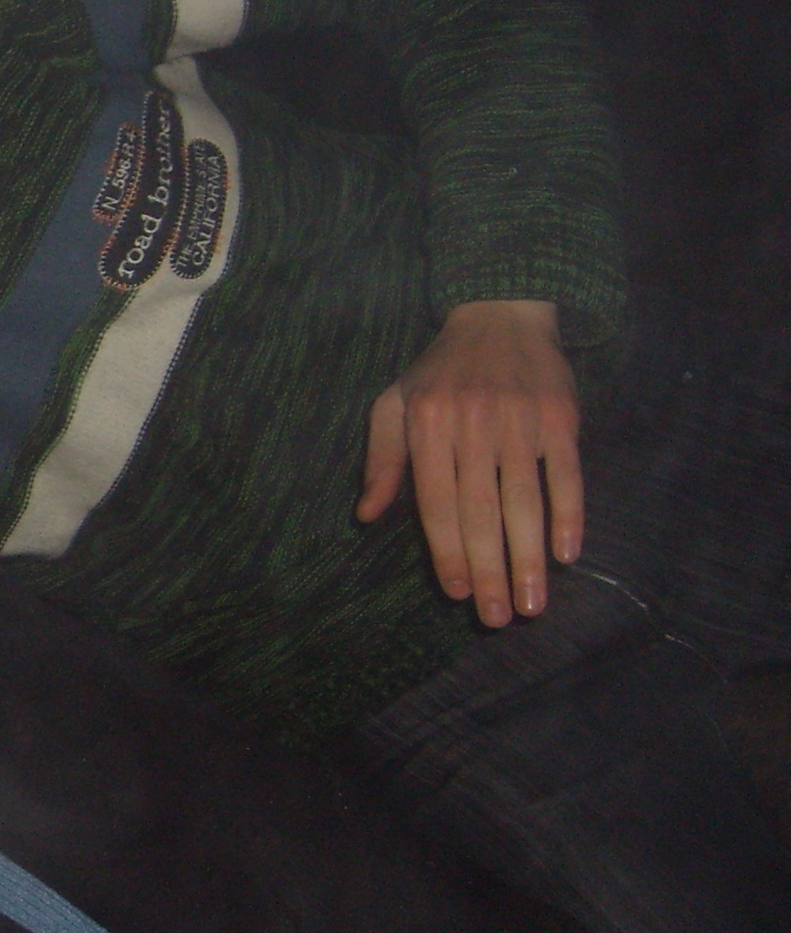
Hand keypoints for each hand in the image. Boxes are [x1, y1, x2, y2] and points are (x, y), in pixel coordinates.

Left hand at [358, 300, 582, 627]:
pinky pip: (565, 475)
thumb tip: (363, 515)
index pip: (435, 502)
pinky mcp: (559, 417)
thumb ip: (382, 460)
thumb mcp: (394, 404)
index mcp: (426, 426)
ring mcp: (518, 421)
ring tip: (532, 603)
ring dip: (529, 558)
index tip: (455, 593)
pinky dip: (569, 516)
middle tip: (498, 618)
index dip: (446, 551)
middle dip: (489, 571)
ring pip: (524, 502)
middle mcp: (471, 425)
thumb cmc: (439, 370)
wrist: (499, 314)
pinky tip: (566, 554)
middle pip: (480, 512)